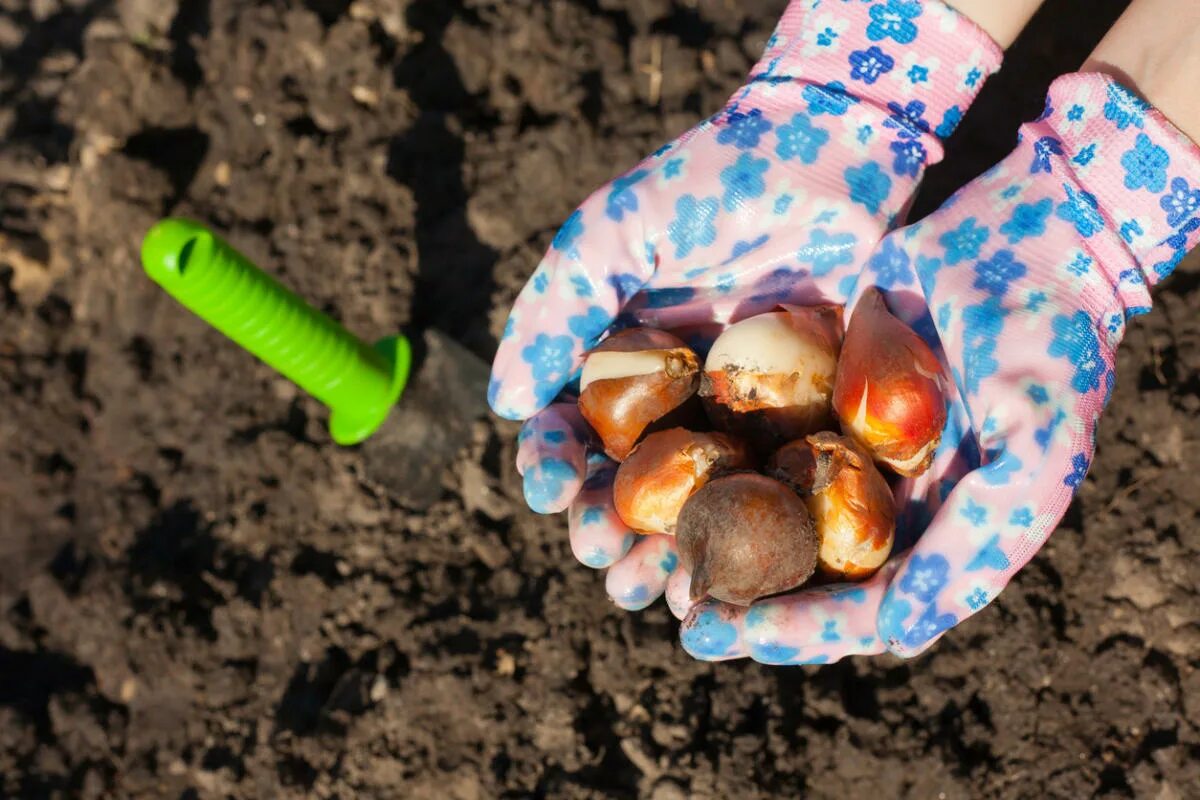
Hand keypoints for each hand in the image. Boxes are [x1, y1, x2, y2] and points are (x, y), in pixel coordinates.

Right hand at [489, 0, 1002, 609]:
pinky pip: (772, 500)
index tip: (552, 492)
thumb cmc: (710, 184)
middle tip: (605, 558)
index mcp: (618, 367)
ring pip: (695, 510)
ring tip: (656, 589)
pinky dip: (751, 543)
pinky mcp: (807, 432)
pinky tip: (735, 577)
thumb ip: (555, 312)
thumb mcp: (612, 234)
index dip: (554, 468)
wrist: (828, 155)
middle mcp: (673, 406)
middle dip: (608, 531)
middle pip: (629, 489)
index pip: (570, 432)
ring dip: (668, 556)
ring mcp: (740, 424)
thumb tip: (504, 406)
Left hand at [680, 73, 1199, 661]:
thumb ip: (976, 549)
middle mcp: (878, 507)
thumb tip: (892, 640)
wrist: (1030, 240)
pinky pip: (746, 436)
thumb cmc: (1050, 347)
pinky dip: (699, 456)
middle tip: (667, 604)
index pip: (854, 611)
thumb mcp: (1036, 450)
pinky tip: (641, 462)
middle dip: (730, 596)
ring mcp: (838, 451)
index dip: (791, 631)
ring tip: (635, 551)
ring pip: (758, 512)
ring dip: (699, 536)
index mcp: (931, 540)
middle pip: (795, 574)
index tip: (719, 634)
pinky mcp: (807, 398)